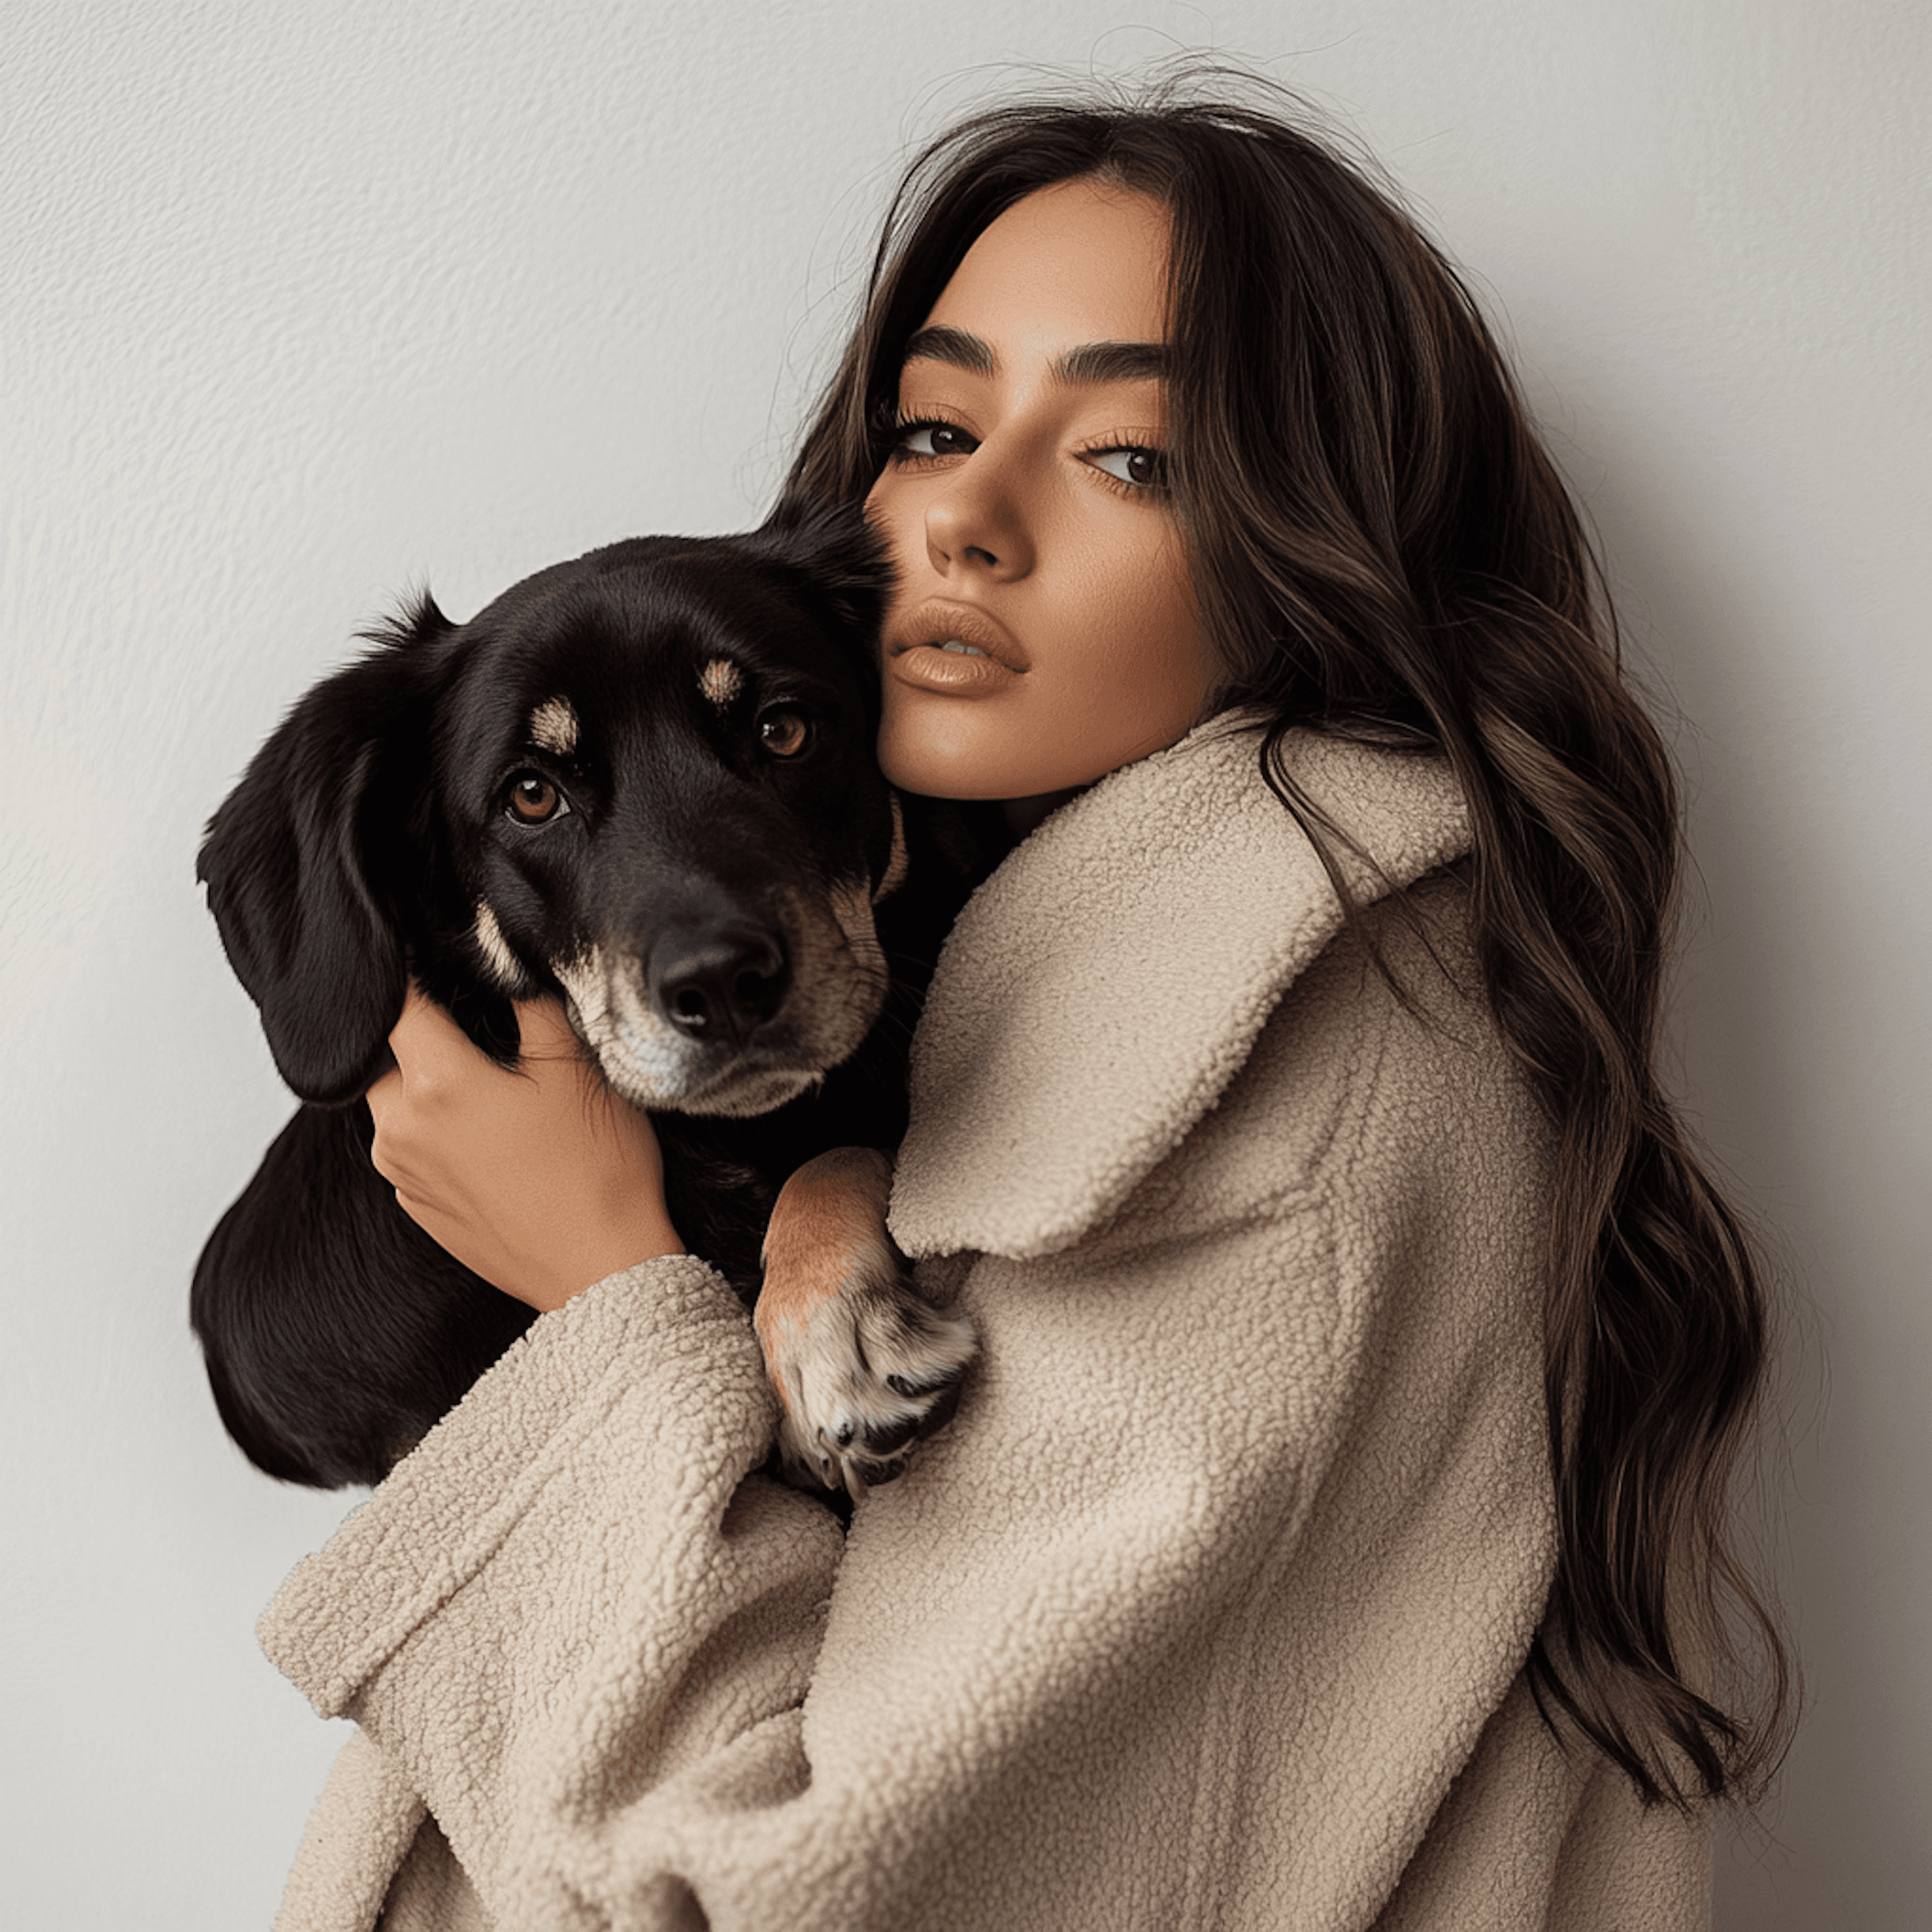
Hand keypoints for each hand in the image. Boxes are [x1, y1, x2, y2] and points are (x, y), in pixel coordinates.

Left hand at [367, 987, 682, 1311]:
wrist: (604, 1272)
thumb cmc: (599, 1170)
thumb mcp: (577, 1066)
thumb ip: (530, 999)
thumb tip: (500, 955)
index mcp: (437, 1083)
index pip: (397, 1000)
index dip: (414, 971)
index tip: (432, 961)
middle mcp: (401, 1130)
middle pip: (387, 1054)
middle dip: (422, 1038)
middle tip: (482, 1038)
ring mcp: (404, 1176)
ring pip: (395, 1104)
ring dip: (429, 1088)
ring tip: (495, 1095)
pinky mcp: (418, 1210)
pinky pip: (412, 1151)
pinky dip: (440, 1136)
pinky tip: (496, 1144)